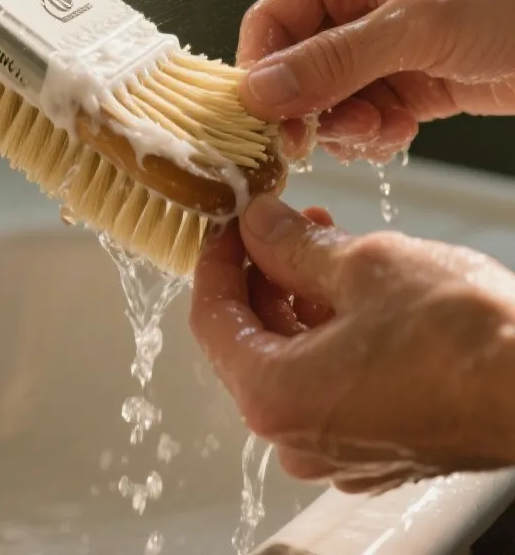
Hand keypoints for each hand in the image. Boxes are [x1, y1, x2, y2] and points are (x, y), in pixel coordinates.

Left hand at [190, 196, 514, 491]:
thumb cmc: (465, 337)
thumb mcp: (363, 265)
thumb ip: (293, 245)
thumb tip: (258, 225)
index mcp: (272, 397)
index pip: (212, 319)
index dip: (218, 261)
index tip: (231, 226)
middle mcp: (297, 438)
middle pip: (252, 344)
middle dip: (267, 278)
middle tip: (289, 228)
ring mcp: (343, 452)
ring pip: (297, 365)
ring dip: (304, 305)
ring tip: (332, 250)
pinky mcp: (386, 450)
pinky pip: (336, 390)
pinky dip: (337, 342)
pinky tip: (363, 298)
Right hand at [235, 0, 514, 161]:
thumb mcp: (417, 25)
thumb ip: (333, 61)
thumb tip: (258, 93)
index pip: (274, 18)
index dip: (263, 69)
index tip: (266, 119)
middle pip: (298, 63)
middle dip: (309, 103)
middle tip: (316, 140)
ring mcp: (391, 42)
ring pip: (330, 96)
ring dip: (344, 123)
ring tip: (377, 131)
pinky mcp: (420, 80)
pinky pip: (369, 113)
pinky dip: (374, 132)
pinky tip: (398, 134)